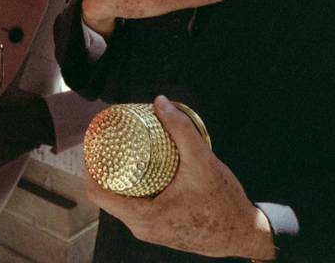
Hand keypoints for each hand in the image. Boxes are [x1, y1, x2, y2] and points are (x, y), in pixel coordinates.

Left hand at [84, 96, 275, 259]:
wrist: (244, 233)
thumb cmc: (223, 203)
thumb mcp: (202, 161)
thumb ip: (181, 129)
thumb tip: (160, 102)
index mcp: (143, 217)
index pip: (98, 193)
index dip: (90, 166)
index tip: (94, 144)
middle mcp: (142, 228)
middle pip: (109, 195)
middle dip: (106, 167)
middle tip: (110, 141)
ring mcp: (152, 231)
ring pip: (124, 202)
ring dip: (121, 177)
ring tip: (125, 150)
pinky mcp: (162, 229)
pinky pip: (138, 206)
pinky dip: (135, 187)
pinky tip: (144, 169)